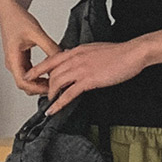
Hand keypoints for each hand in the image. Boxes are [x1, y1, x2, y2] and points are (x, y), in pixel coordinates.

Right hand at [0, 0, 59, 94]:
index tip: (51, 87)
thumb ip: (50, 47)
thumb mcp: (36, 32)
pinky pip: (30, 72)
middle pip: (25, 85)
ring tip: (55, 79)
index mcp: (13, 58)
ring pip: (28, 80)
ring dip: (40, 82)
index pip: (23, 82)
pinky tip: (50, 72)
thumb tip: (62, 58)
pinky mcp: (20, 58)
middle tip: (56, 86)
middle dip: (40, 88)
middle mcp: (12, 63)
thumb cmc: (17, 19)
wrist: (9, 10)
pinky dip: (39, 75)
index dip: (37, 88)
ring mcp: (16, 62)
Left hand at [25, 39, 147, 114]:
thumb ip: (84, 56)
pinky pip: (68, 94)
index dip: (38, 68)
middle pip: (51, 73)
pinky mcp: (88, 80)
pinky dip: (58, 103)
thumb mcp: (96, 50)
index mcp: (76, 50)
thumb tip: (78, 62)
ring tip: (49, 103)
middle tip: (42, 95)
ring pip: (57, 83)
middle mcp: (75, 58)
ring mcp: (80, 69)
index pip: (52, 59)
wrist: (132, 53)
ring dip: (50, 95)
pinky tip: (53, 110)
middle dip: (44, 85)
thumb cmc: (119, 53)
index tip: (29, 75)